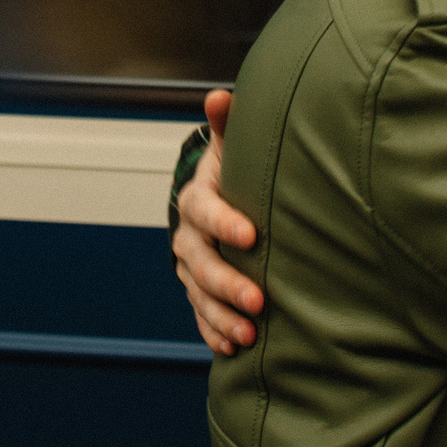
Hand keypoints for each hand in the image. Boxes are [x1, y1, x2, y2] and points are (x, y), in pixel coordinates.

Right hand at [173, 89, 263, 353]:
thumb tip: (219, 96)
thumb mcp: (230, 149)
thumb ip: (228, 126)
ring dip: (221, 316)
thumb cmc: (232, 174)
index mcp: (197, 199)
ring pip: (199, 295)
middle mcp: (189, 237)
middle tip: (257, 301)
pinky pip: (200, 317)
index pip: (205, 211)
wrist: (213, 205)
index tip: (251, 235)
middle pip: (199, 262)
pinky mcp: (199, 294)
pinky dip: (213, 334)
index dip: (225, 223)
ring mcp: (191, 269)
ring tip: (249, 335)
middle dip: (226, 282)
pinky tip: (234, 351)